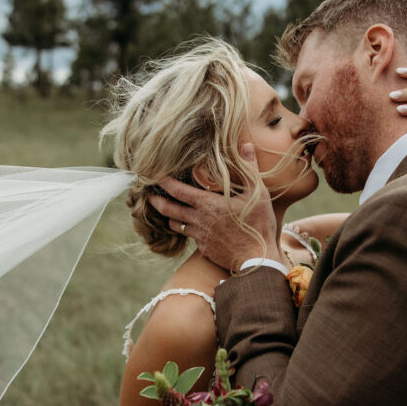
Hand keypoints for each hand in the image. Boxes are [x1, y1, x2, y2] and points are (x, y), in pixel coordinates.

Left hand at [147, 144, 280, 271]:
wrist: (257, 259)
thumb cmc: (258, 224)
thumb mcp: (257, 192)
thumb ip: (249, 168)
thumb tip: (247, 146)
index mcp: (207, 204)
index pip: (177, 190)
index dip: (164, 182)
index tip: (154, 174)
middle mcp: (198, 220)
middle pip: (169, 209)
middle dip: (156, 201)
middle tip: (148, 195)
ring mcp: (200, 236)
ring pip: (176, 225)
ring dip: (170, 216)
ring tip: (167, 210)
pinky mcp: (204, 249)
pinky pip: (191, 237)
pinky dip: (189, 230)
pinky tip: (192, 227)